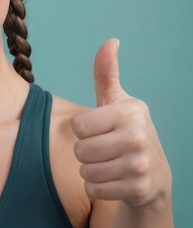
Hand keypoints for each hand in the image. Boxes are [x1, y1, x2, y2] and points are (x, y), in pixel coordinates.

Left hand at [71, 39, 170, 209]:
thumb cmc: (125, 132)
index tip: (100, 130)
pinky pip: (94, 189)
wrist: (153, 175)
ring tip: (108, 164)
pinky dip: (97, 188)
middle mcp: (138, 137)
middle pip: (80, 150)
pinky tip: (113, 181)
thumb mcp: (116, 102)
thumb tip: (110, 41)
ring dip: (90, 171)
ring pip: (85, 171)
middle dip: (85, 153)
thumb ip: (106, 73)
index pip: (78, 125)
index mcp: (129, 112)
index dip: (83, 130)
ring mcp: (139, 165)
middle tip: (104, 150)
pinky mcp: (137, 189)